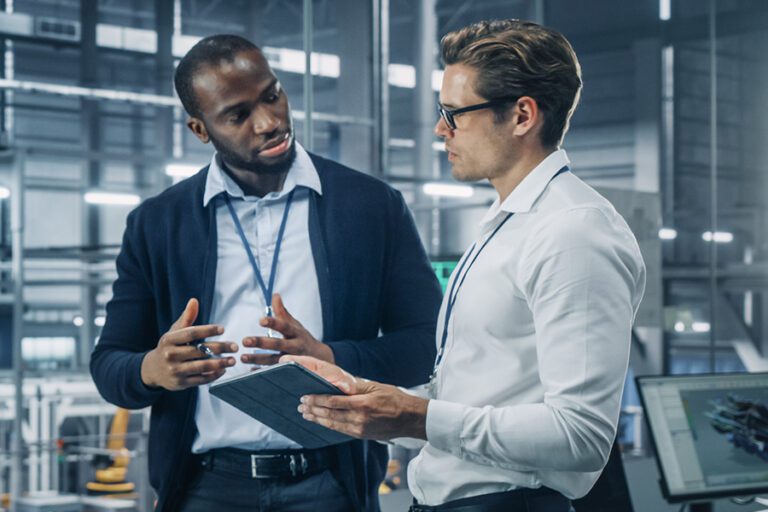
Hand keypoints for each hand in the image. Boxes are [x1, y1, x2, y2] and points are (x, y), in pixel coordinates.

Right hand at [140, 298, 238, 390]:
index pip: (191, 333)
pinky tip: (223, 370)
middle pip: (199, 350)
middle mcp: (170, 355)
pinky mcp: (180, 383)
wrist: (152, 370)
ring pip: (201, 366)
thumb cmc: (169, 347)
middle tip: (234, 347)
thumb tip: (194, 301)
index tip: (222, 329)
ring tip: (232, 360)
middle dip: (219, 348)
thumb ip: (186, 318)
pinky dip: (213, 375)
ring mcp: (175, 370)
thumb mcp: (174, 332)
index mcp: (169, 340)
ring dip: (220, 363)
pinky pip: (200, 379)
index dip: (207, 330)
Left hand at [241, 293, 333, 365]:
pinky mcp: (289, 371)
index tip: (261, 320)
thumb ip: (282, 312)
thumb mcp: (294, 324)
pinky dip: (262, 372)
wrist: (318, 357)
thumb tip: (275, 295)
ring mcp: (292, 360)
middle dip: (262, 343)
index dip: (273, 323)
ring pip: (274, 360)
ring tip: (243, 357)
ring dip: (258, 359)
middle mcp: (295, 346)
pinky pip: (274, 372)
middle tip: (245, 341)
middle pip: (278, 344)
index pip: (284, 326)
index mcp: (295, 332)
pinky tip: (251, 371)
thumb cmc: (301, 337)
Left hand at [284, 355, 428, 440]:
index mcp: (362, 404)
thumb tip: (337, 383)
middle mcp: (359, 418)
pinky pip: (340, 430)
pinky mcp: (361, 435)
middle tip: (300, 405)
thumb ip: (355, 387)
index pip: (333, 402)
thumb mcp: (376, 387)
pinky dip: (328, 426)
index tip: (305, 396)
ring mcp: (360, 429)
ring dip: (317, 419)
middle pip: (329, 414)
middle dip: (312, 410)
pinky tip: (320, 422)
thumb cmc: (395, 399)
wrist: (410, 418)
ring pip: (332, 424)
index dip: (317, 399)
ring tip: (305, 414)